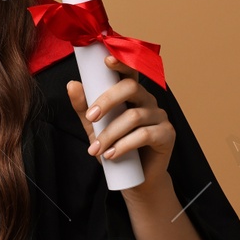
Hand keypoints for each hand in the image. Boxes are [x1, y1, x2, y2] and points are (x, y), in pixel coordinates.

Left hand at [66, 54, 174, 195]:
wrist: (136, 179)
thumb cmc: (116, 148)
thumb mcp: (94, 128)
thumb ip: (84, 107)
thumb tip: (72, 84)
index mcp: (132, 94)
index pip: (129, 71)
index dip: (120, 63)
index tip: (106, 60)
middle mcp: (147, 100)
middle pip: (131, 88)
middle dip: (107, 101)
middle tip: (91, 117)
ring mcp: (160, 116)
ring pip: (134, 116)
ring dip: (110, 133)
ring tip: (96, 150)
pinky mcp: (167, 134)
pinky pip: (145, 134)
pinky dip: (124, 145)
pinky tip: (112, 155)